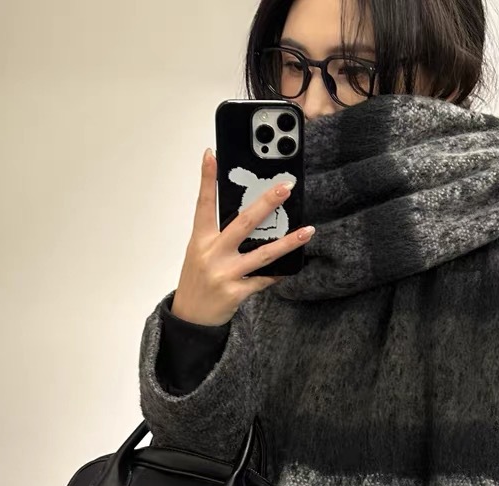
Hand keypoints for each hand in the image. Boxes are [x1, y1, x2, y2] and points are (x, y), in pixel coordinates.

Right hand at [172, 148, 314, 325]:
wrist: (190, 318)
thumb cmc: (197, 281)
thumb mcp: (199, 254)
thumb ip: (219, 236)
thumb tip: (251, 217)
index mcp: (200, 240)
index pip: (204, 204)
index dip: (207, 179)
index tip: (212, 155)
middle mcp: (212, 254)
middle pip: (243, 223)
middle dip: (266, 203)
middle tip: (285, 188)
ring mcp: (224, 273)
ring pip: (263, 254)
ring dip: (288, 242)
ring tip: (308, 231)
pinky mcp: (235, 292)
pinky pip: (264, 280)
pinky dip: (278, 273)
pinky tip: (292, 266)